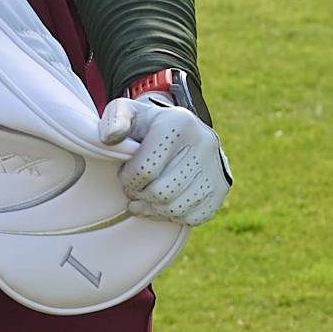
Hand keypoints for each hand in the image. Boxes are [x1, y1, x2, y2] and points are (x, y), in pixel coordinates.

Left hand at [100, 88, 229, 224]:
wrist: (185, 132)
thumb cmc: (148, 127)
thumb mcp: (128, 114)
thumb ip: (113, 120)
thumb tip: (111, 137)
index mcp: (178, 123)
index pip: (145, 169)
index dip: (128, 180)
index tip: (125, 175)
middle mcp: (203, 143)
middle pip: (161, 193)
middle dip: (140, 196)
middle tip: (135, 190)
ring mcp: (216, 167)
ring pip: (176, 209)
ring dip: (153, 209)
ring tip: (145, 199)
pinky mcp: (221, 188)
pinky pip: (192, 217)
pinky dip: (173, 216)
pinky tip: (163, 205)